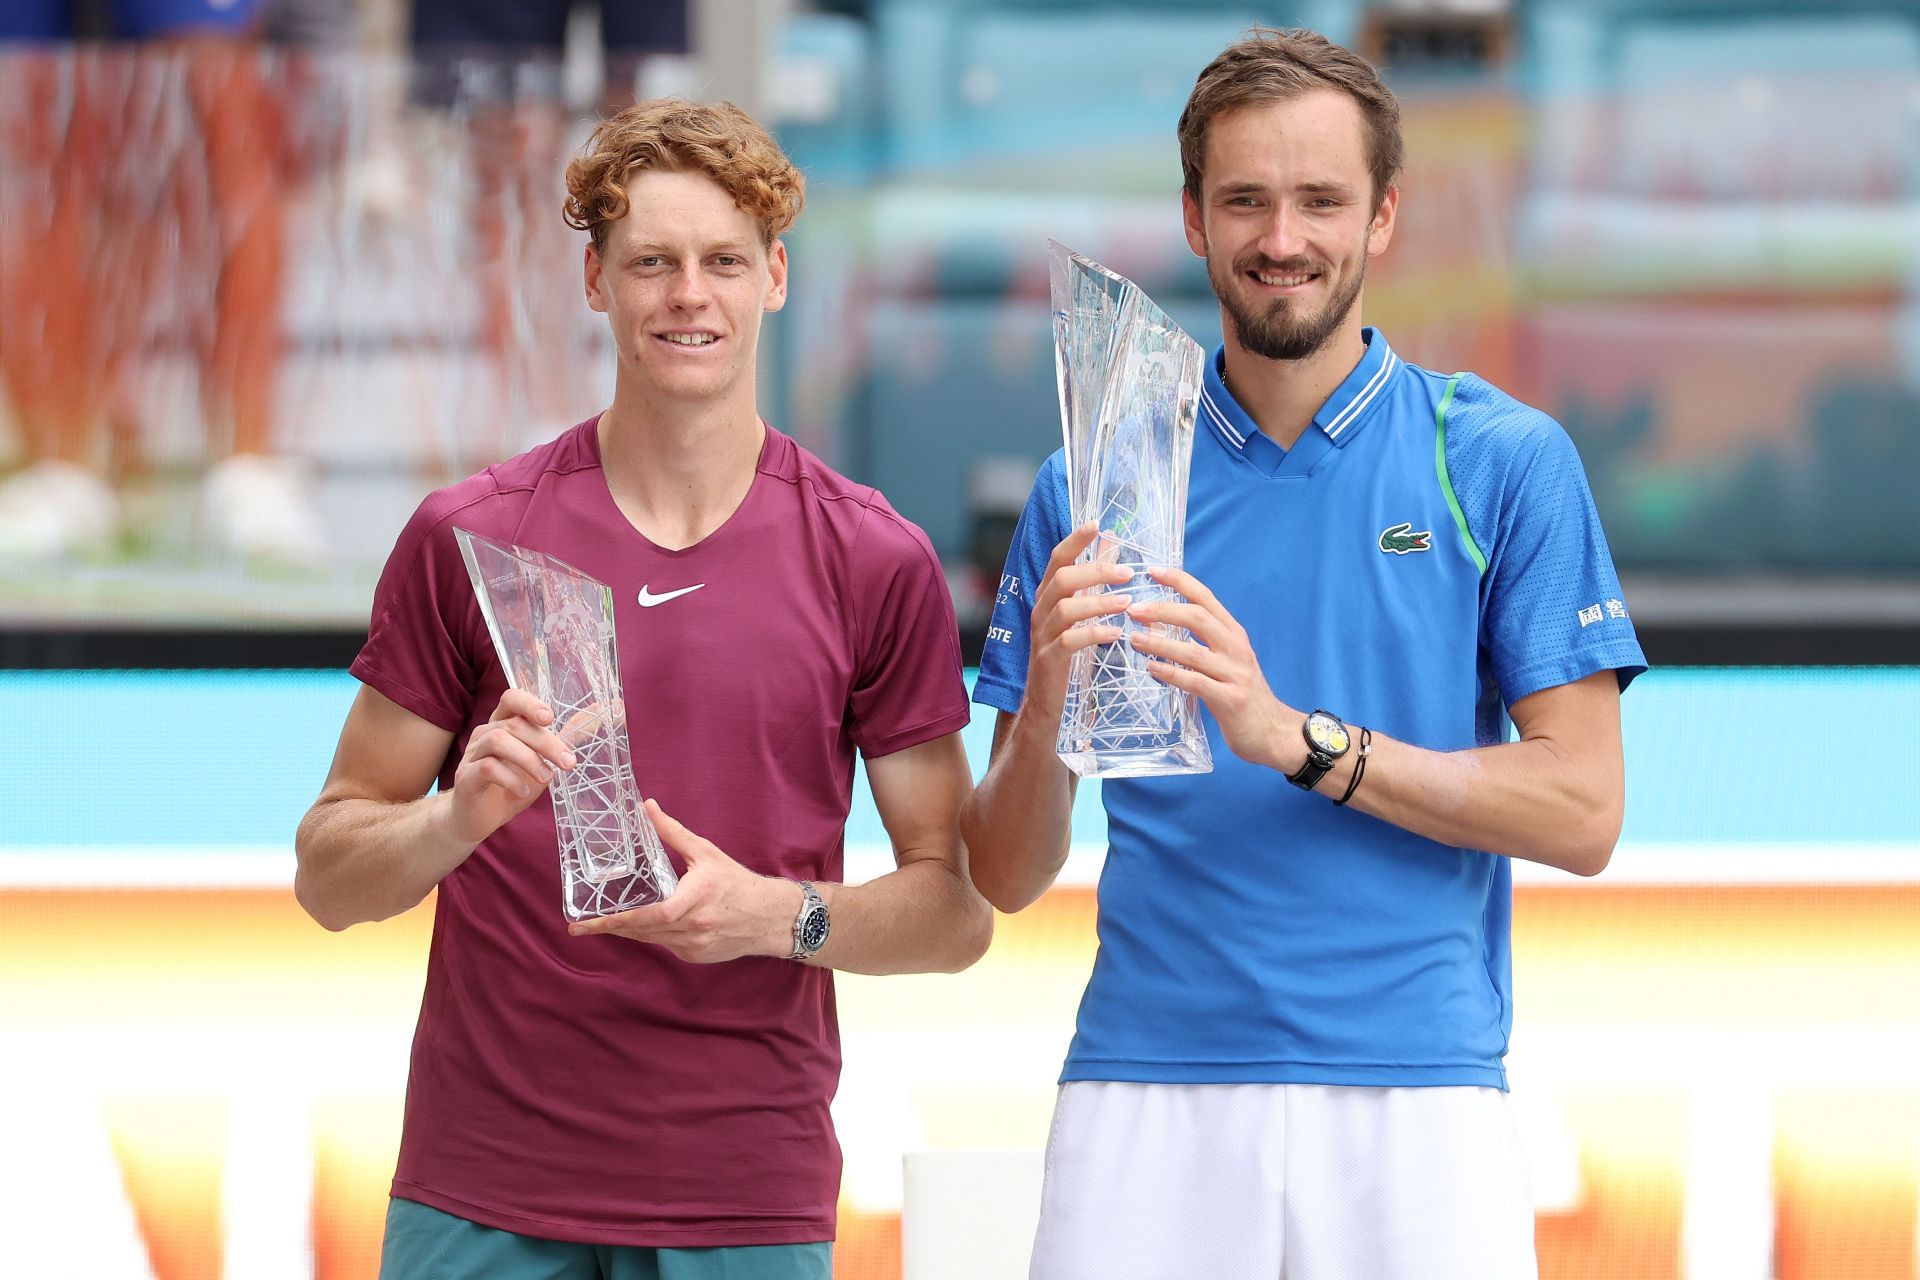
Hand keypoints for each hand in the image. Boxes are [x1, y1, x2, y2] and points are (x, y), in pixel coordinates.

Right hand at [438, 689, 575, 847]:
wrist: (479, 818)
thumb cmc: (512, 784)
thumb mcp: (544, 759)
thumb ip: (567, 737)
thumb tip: (598, 711)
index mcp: (503, 723)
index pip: (511, 698)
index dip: (530, 703)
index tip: (551, 719)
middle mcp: (485, 733)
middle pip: (514, 724)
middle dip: (546, 742)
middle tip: (568, 763)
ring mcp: (472, 754)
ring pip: (498, 740)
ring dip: (529, 759)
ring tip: (546, 778)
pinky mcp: (466, 776)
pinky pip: (487, 767)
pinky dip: (511, 778)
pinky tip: (524, 792)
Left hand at [567, 799, 797, 962]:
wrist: (769, 917)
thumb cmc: (737, 882)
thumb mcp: (706, 853)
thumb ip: (673, 832)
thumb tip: (646, 807)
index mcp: (695, 899)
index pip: (650, 915)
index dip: (616, 921)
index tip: (587, 924)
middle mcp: (694, 927)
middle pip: (643, 932)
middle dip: (611, 929)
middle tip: (580, 927)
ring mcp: (695, 946)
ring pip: (652, 941)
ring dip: (629, 932)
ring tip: (605, 925)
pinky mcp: (696, 956)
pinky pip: (666, 946)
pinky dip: (653, 936)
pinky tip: (644, 926)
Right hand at [1021, 522, 1135, 725]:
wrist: (1044, 702)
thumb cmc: (1068, 653)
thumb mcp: (1081, 612)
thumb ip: (1095, 578)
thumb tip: (1112, 540)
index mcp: (1048, 596)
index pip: (1057, 559)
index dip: (1074, 540)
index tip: (1096, 524)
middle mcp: (1040, 611)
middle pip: (1061, 579)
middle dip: (1095, 571)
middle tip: (1128, 574)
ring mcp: (1041, 636)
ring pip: (1065, 608)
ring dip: (1098, 603)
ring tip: (1127, 604)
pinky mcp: (1049, 660)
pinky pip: (1068, 641)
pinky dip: (1093, 634)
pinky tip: (1115, 634)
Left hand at [1127, 566, 1302, 772]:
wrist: (1273, 732)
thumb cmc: (1241, 695)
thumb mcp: (1222, 662)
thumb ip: (1195, 643)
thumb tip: (1154, 625)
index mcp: (1233, 634)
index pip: (1206, 597)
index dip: (1179, 581)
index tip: (1153, 570)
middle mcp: (1236, 648)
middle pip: (1198, 617)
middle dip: (1163, 609)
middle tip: (1134, 609)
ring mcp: (1235, 673)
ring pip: (1193, 651)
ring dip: (1160, 642)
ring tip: (1134, 638)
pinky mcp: (1230, 699)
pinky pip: (1195, 682)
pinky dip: (1171, 674)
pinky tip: (1152, 669)